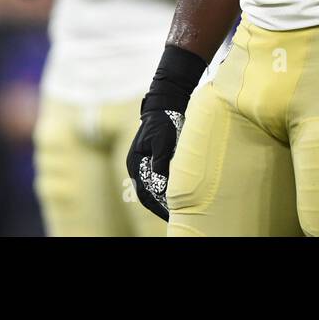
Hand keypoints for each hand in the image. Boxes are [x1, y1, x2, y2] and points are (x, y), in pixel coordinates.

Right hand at [125, 45, 206, 219]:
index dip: (157, 206)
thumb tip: (163, 184)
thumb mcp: (162, 139)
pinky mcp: (159, 160)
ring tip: (182, 210)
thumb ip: (161, 160)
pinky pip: (163, 180)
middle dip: (162, 206)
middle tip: (178, 217)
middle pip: (150, 193)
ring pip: (157, 188)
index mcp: (135, 163)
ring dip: (167, 199)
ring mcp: (149, 163)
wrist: (168, 102)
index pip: (145, 192)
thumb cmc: (164, 120)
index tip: (170, 214)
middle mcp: (140, 166)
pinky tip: (183, 195)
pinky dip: (172, 189)